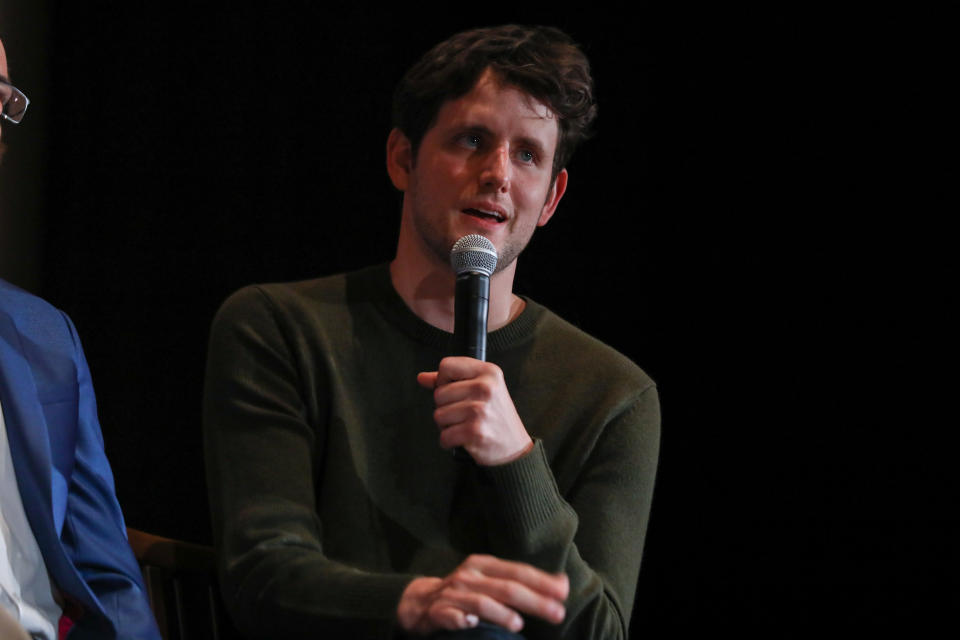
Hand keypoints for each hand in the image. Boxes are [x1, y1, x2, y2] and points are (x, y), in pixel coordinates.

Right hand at [396, 554, 567, 634]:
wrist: (419, 601)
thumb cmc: (465, 591)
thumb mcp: (491, 580)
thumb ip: (522, 581)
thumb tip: (562, 584)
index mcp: (484, 565)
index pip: (518, 571)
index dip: (542, 581)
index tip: (564, 592)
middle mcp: (469, 576)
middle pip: (506, 588)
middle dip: (534, 600)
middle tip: (557, 613)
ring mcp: (453, 594)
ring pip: (480, 602)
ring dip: (500, 612)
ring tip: (518, 624)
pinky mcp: (437, 612)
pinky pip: (450, 616)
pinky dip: (461, 620)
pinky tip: (471, 624)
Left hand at [417, 357, 533, 465]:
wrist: (515, 447)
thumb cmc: (496, 416)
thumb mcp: (481, 389)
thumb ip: (451, 381)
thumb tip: (422, 378)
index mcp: (488, 372)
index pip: (446, 366)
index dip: (444, 381)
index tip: (456, 392)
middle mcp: (485, 387)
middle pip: (438, 393)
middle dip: (445, 408)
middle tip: (465, 414)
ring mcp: (480, 410)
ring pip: (438, 416)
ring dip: (447, 426)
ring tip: (466, 426)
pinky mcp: (475, 431)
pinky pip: (444, 436)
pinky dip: (449, 441)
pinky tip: (464, 439)